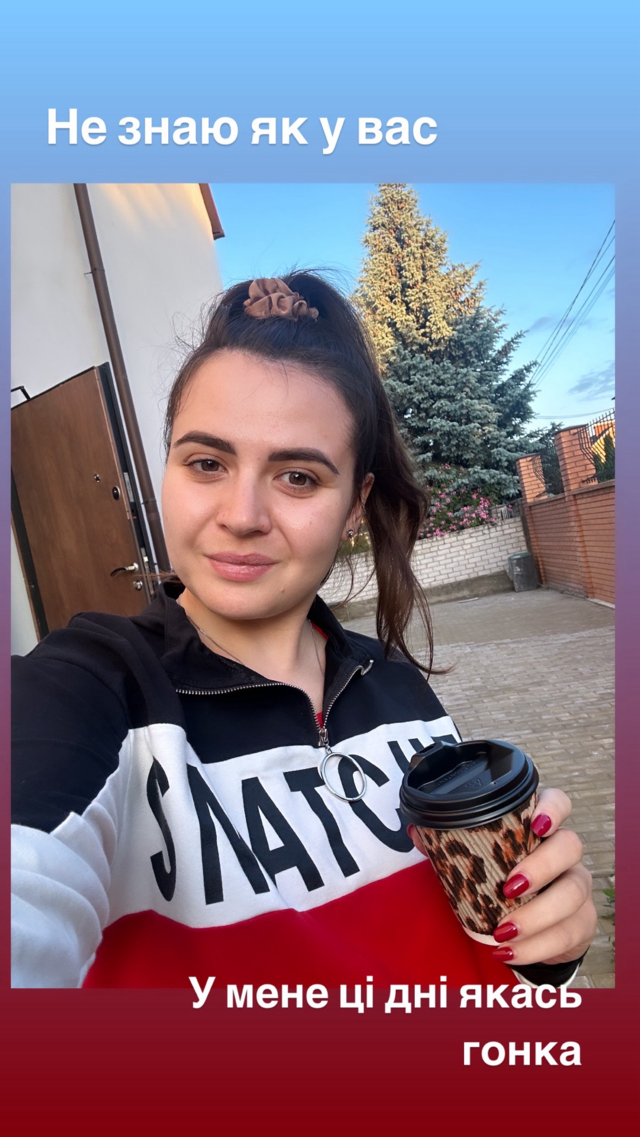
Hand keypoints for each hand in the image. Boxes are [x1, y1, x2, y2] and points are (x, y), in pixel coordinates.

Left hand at [409, 787, 596, 966]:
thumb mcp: (478, 861)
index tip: (537, 823)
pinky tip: (509, 951)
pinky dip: (537, 946)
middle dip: (541, 867)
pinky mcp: (581, 922)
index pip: (559, 803)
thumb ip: (450, 844)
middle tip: (509, 888)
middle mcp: (565, 854)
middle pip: (570, 846)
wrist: (531, 927)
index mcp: (540, 829)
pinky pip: (568, 932)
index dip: (553, 808)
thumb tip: (417, 834)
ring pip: (573, 892)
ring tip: (503, 931)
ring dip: (537, 914)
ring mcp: (576, 886)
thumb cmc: (501, 880)